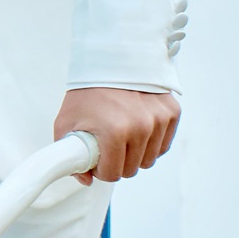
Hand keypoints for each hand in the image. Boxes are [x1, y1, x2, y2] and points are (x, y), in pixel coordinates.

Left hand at [54, 87, 179, 183]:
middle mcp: (142, 126)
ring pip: (150, 159)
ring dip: (135, 154)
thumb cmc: (87, 90)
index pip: (113, 174)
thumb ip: (69, 156)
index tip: (96, 158)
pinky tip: (136, 129)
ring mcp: (159, 118)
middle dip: (117, 162)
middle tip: (107, 146)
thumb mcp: (66, 122)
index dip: (101, 170)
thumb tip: (86, 180)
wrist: (111, 58)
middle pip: (132, 169)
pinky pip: (163, 145)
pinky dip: (151, 143)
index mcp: (115, 131)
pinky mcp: (171, 111)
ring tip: (121, 136)